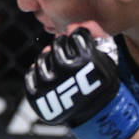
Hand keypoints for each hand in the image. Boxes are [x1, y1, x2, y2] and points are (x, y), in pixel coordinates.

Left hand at [24, 27, 138, 138]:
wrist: (97, 114)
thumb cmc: (101, 81)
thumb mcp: (108, 56)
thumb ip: (96, 33)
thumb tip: (73, 25)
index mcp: (86, 61)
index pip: (75, 34)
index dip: (79, 38)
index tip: (82, 46)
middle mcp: (66, 72)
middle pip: (57, 44)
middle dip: (64, 46)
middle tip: (70, 56)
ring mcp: (49, 84)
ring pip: (42, 58)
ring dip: (50, 59)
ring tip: (59, 67)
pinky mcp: (37, 95)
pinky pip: (31, 74)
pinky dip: (38, 73)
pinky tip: (50, 77)